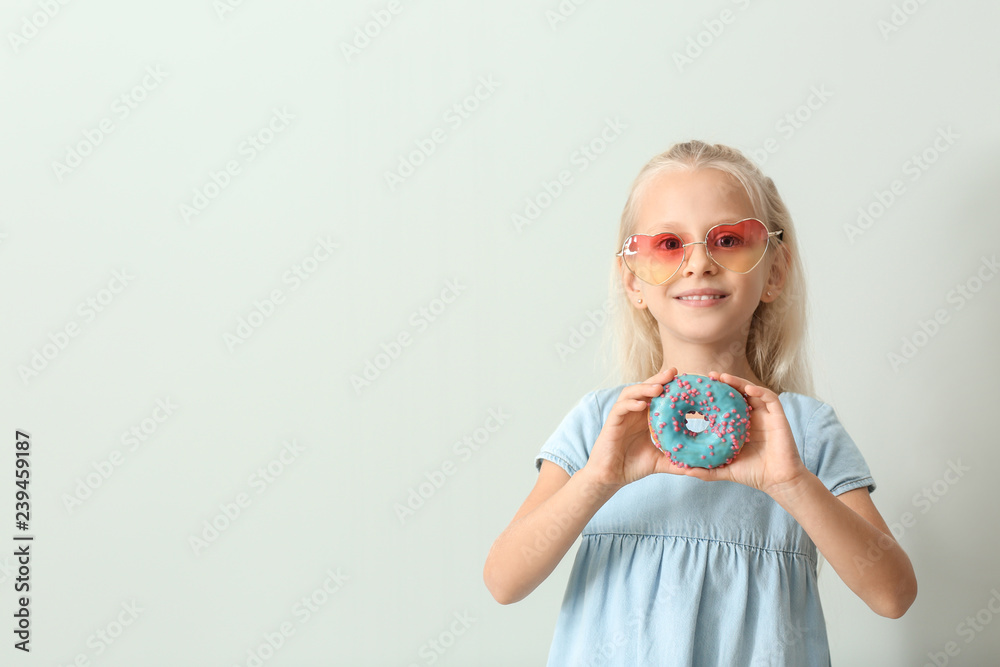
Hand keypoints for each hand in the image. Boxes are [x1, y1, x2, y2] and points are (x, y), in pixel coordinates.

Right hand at [580, 368, 680, 493]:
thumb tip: (699, 466)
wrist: (612, 477)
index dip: (670, 386)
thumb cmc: (634, 466)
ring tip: (659, 387)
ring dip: (645, 388)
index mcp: (646, 417)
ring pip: (632, 393)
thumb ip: (677, 460)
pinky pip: (620, 408)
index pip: (658, 396)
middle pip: (646, 389)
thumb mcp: (661, 462)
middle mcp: (635, 412)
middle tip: (674, 372)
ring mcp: (623, 415)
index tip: (686, 380)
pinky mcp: (612, 422)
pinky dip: (630, 403)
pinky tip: (641, 405)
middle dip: (659, 379)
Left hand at [660, 371, 809, 495]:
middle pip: (737, 393)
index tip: (697, 389)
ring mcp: (765, 415)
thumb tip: (683, 470)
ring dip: (738, 382)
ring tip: (723, 377)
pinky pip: (770, 398)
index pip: (725, 404)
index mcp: (739, 425)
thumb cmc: (752, 474)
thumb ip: (705, 470)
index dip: (713, 396)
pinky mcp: (778, 417)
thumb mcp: (724, 469)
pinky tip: (748, 389)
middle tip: (709, 376)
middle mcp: (752, 417)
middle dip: (724, 383)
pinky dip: (759, 391)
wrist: (777, 481)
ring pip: (752, 391)